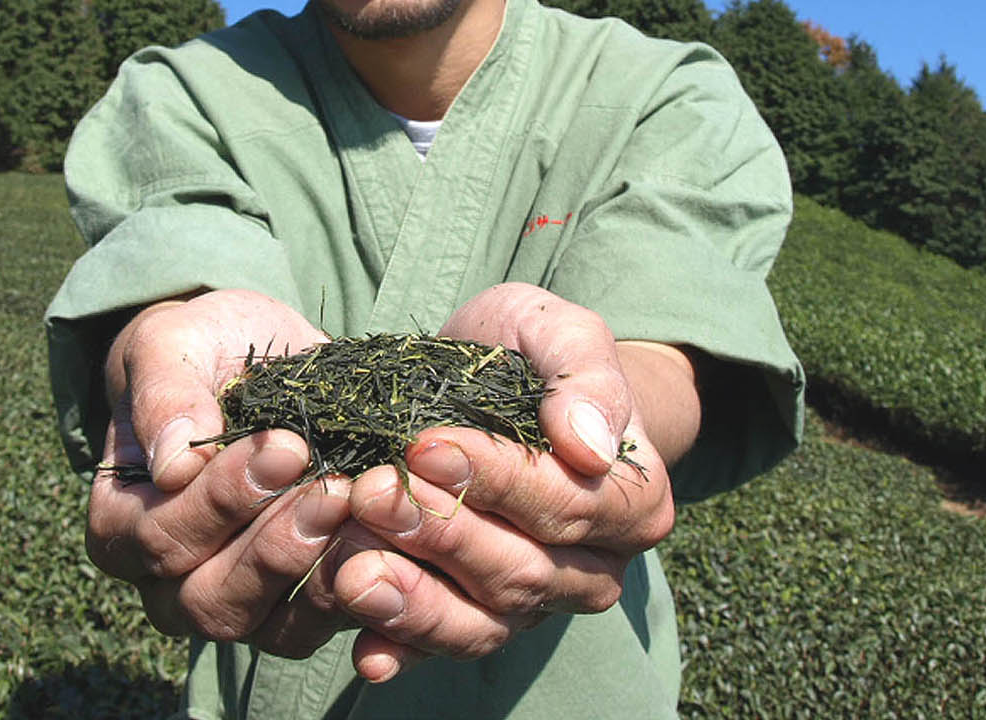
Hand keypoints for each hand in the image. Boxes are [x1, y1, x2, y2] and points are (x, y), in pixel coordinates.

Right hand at [84, 289, 360, 656]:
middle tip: (332, 488)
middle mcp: (167, 584)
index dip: (222, 499)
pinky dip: (361, 588)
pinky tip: (394, 541)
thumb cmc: (199, 351)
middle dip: (275, 545)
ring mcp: (235, 606)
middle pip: (211, 598)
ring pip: (270, 627)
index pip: (160, 537)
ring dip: (322, 572)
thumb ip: (163, 395)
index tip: (284, 446)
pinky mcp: (295, 612)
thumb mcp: (170, 346)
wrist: (255, 360)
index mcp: (120, 526)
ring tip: (366, 512)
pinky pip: (324, 625)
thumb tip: (172, 462)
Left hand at [336, 284, 680, 680]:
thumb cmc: (534, 357)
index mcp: (634, 504)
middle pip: (520, 570)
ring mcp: (535, 607)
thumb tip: (591, 448)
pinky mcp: (478, 623)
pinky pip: (445, 650)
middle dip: (439, 532)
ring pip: (484, 623)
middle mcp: (594, 570)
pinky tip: (365, 650)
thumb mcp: (561, 334)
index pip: (567, 504)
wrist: (500, 385)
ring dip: (414, 601)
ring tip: (352, 570)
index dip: (496, 479)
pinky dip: (404, 651)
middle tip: (368, 493)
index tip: (425, 444)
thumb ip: (586, 379)